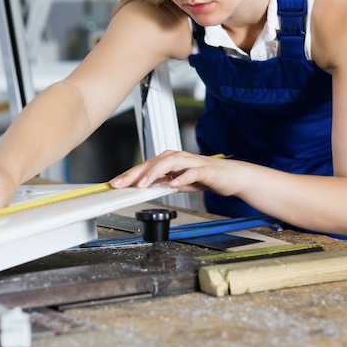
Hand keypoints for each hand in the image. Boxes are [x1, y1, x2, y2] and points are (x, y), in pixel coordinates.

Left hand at [108, 150, 239, 196]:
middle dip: (135, 173)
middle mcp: (178, 157)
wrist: (231, 176)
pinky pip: (191, 173)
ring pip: (169, 163)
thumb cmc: (204, 177)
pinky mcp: (205, 170)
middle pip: (153, 162)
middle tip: (121, 184)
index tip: (114, 183)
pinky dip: (181, 178)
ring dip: (154, 173)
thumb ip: (163, 183)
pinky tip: (172, 185)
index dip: (129, 174)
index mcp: (169, 160)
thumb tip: (144, 188)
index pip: (145, 166)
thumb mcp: (178, 182)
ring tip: (143, 184)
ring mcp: (191, 162)